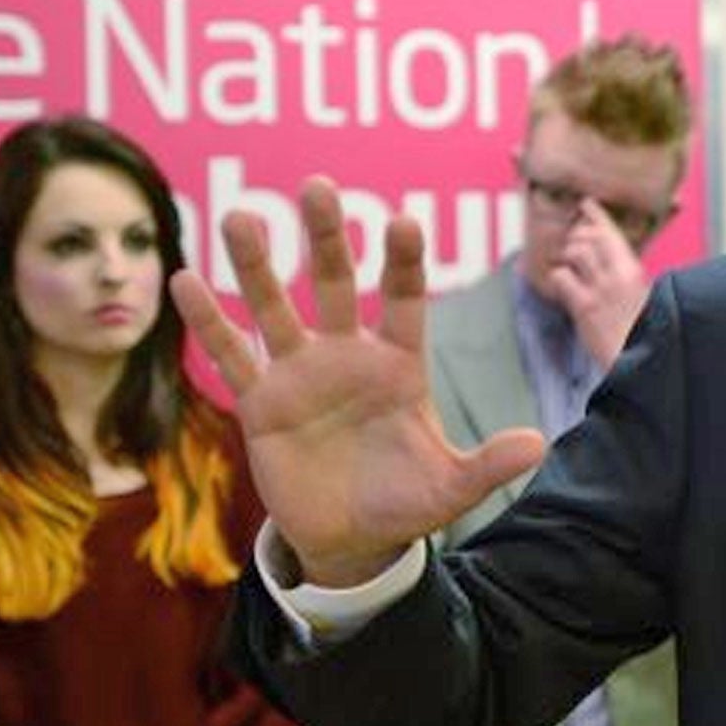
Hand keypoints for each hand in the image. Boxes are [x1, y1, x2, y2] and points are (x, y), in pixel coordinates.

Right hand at [169, 179, 545, 585]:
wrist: (352, 540)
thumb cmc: (406, 503)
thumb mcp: (451, 487)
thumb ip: (489, 464)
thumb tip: (539, 444)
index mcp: (400, 366)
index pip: (405, 301)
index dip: (404, 264)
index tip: (403, 220)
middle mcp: (348, 356)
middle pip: (335, 285)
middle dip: (326, 238)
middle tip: (319, 186)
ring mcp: (301, 374)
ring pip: (275, 308)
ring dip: (257, 265)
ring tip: (242, 217)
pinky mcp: (260, 403)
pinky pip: (231, 356)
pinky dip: (208, 322)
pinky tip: (185, 278)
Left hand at [546, 202, 651, 370]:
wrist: (644, 362)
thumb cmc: (647, 332)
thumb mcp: (646, 298)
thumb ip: (629, 279)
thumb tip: (619, 267)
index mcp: (635, 272)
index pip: (611, 233)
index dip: (596, 215)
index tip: (587, 204)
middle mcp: (617, 275)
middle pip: (589, 237)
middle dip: (578, 235)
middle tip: (575, 241)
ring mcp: (599, 290)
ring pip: (575, 251)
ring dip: (569, 254)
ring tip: (571, 262)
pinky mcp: (584, 307)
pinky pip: (562, 277)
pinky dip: (559, 276)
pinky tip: (563, 284)